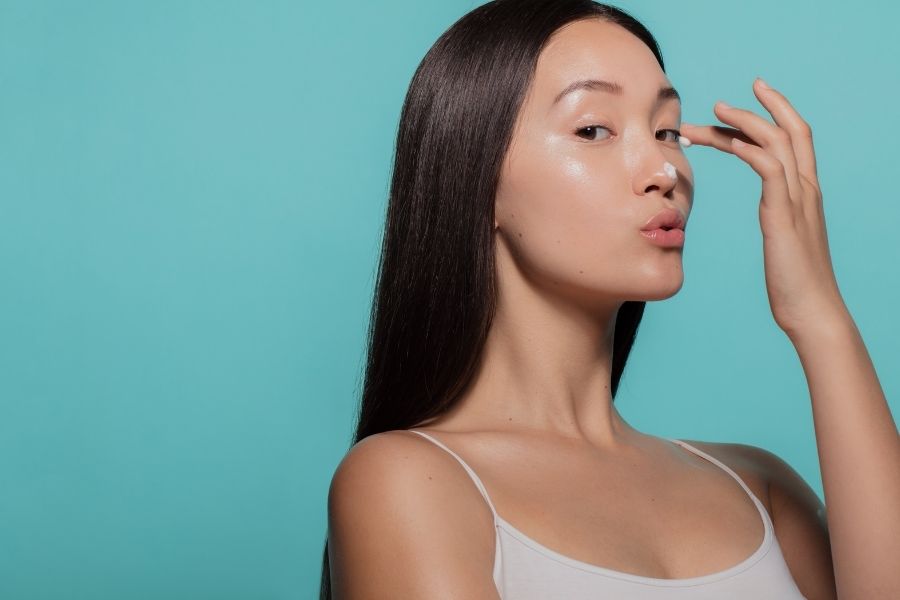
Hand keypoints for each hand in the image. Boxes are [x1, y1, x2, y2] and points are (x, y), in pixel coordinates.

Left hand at [680, 78, 846, 338]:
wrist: (811, 310)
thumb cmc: (794, 282)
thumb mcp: (784, 240)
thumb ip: (779, 219)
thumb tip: (770, 215)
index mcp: (805, 193)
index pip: (794, 139)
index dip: (774, 113)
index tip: (748, 96)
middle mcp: (806, 190)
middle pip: (789, 130)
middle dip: (758, 108)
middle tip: (719, 100)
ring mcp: (798, 201)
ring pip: (776, 143)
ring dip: (742, 124)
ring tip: (711, 113)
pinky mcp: (784, 217)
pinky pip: (771, 171)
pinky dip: (751, 151)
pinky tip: (729, 143)